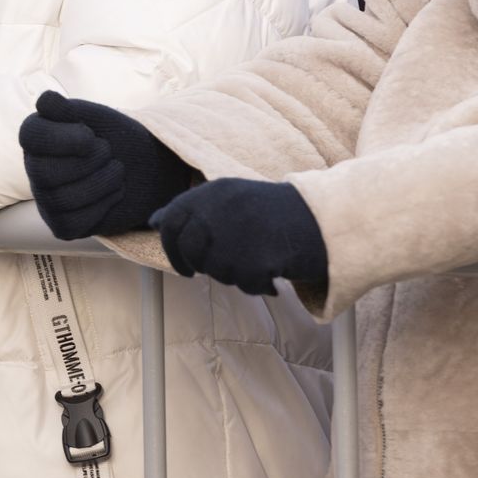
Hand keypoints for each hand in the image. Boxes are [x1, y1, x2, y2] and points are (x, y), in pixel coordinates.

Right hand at [19, 92, 193, 238]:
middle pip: (45, 173)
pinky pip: (73, 223)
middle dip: (89, 161)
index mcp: (37, 137)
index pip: (31, 137)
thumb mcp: (95, 117)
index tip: (91, 135)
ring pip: (63, 199)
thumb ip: (69, 109)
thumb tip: (45, 100)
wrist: (144, 167)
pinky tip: (111, 194)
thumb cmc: (115, 137)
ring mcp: (46, 200)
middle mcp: (34, 168)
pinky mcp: (63, 226)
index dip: (64, 138)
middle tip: (108, 152)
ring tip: (116, 170)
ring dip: (102, 182)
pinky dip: (102, 206)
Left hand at [153, 179, 327, 295]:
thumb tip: (154, 221)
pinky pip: (245, 284)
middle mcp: (221, 209)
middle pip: (189, 251)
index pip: (170, 221)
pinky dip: (258, 285)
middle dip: (200, 267)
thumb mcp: (230, 199)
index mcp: (213, 192)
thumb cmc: (272, 213)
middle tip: (224, 268)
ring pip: (216, 270)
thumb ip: (193, 210)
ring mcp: (238, 232)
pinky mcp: (257, 257)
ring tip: (257, 261)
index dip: (171, 247)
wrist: (323, 219)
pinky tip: (272, 274)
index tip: (183, 265)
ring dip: (234, 274)